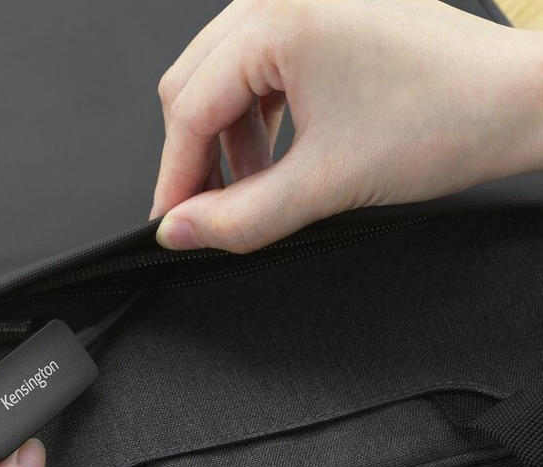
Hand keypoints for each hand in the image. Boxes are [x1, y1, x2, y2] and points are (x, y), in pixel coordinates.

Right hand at [152, 0, 542, 251]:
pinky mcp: (323, 11)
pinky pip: (260, 64)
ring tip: (256, 185)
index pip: (189, 108)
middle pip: (194, 84)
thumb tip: (182, 230)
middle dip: (197, 155)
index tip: (173, 221)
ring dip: (229, 137)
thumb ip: (240, 217)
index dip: (176, 176)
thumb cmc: (448, 120)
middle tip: (206, 210)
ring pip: (224, 75)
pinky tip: (278, 152)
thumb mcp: (326, 183)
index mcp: (277, 20)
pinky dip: (258, 113)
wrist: (520, 103)